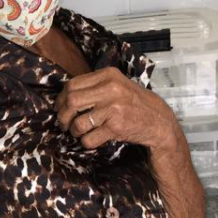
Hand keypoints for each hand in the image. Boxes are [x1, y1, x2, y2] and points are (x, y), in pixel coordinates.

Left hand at [56, 67, 177, 151]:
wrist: (158, 120)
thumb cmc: (133, 103)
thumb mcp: (116, 85)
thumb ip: (94, 86)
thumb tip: (63, 96)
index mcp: (108, 75)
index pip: (72, 85)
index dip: (61, 99)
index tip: (59, 107)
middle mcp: (111, 89)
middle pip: (71, 102)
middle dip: (63, 116)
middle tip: (64, 123)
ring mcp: (114, 108)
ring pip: (78, 122)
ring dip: (74, 131)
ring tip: (78, 132)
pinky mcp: (116, 127)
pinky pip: (89, 138)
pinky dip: (86, 142)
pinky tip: (91, 139)